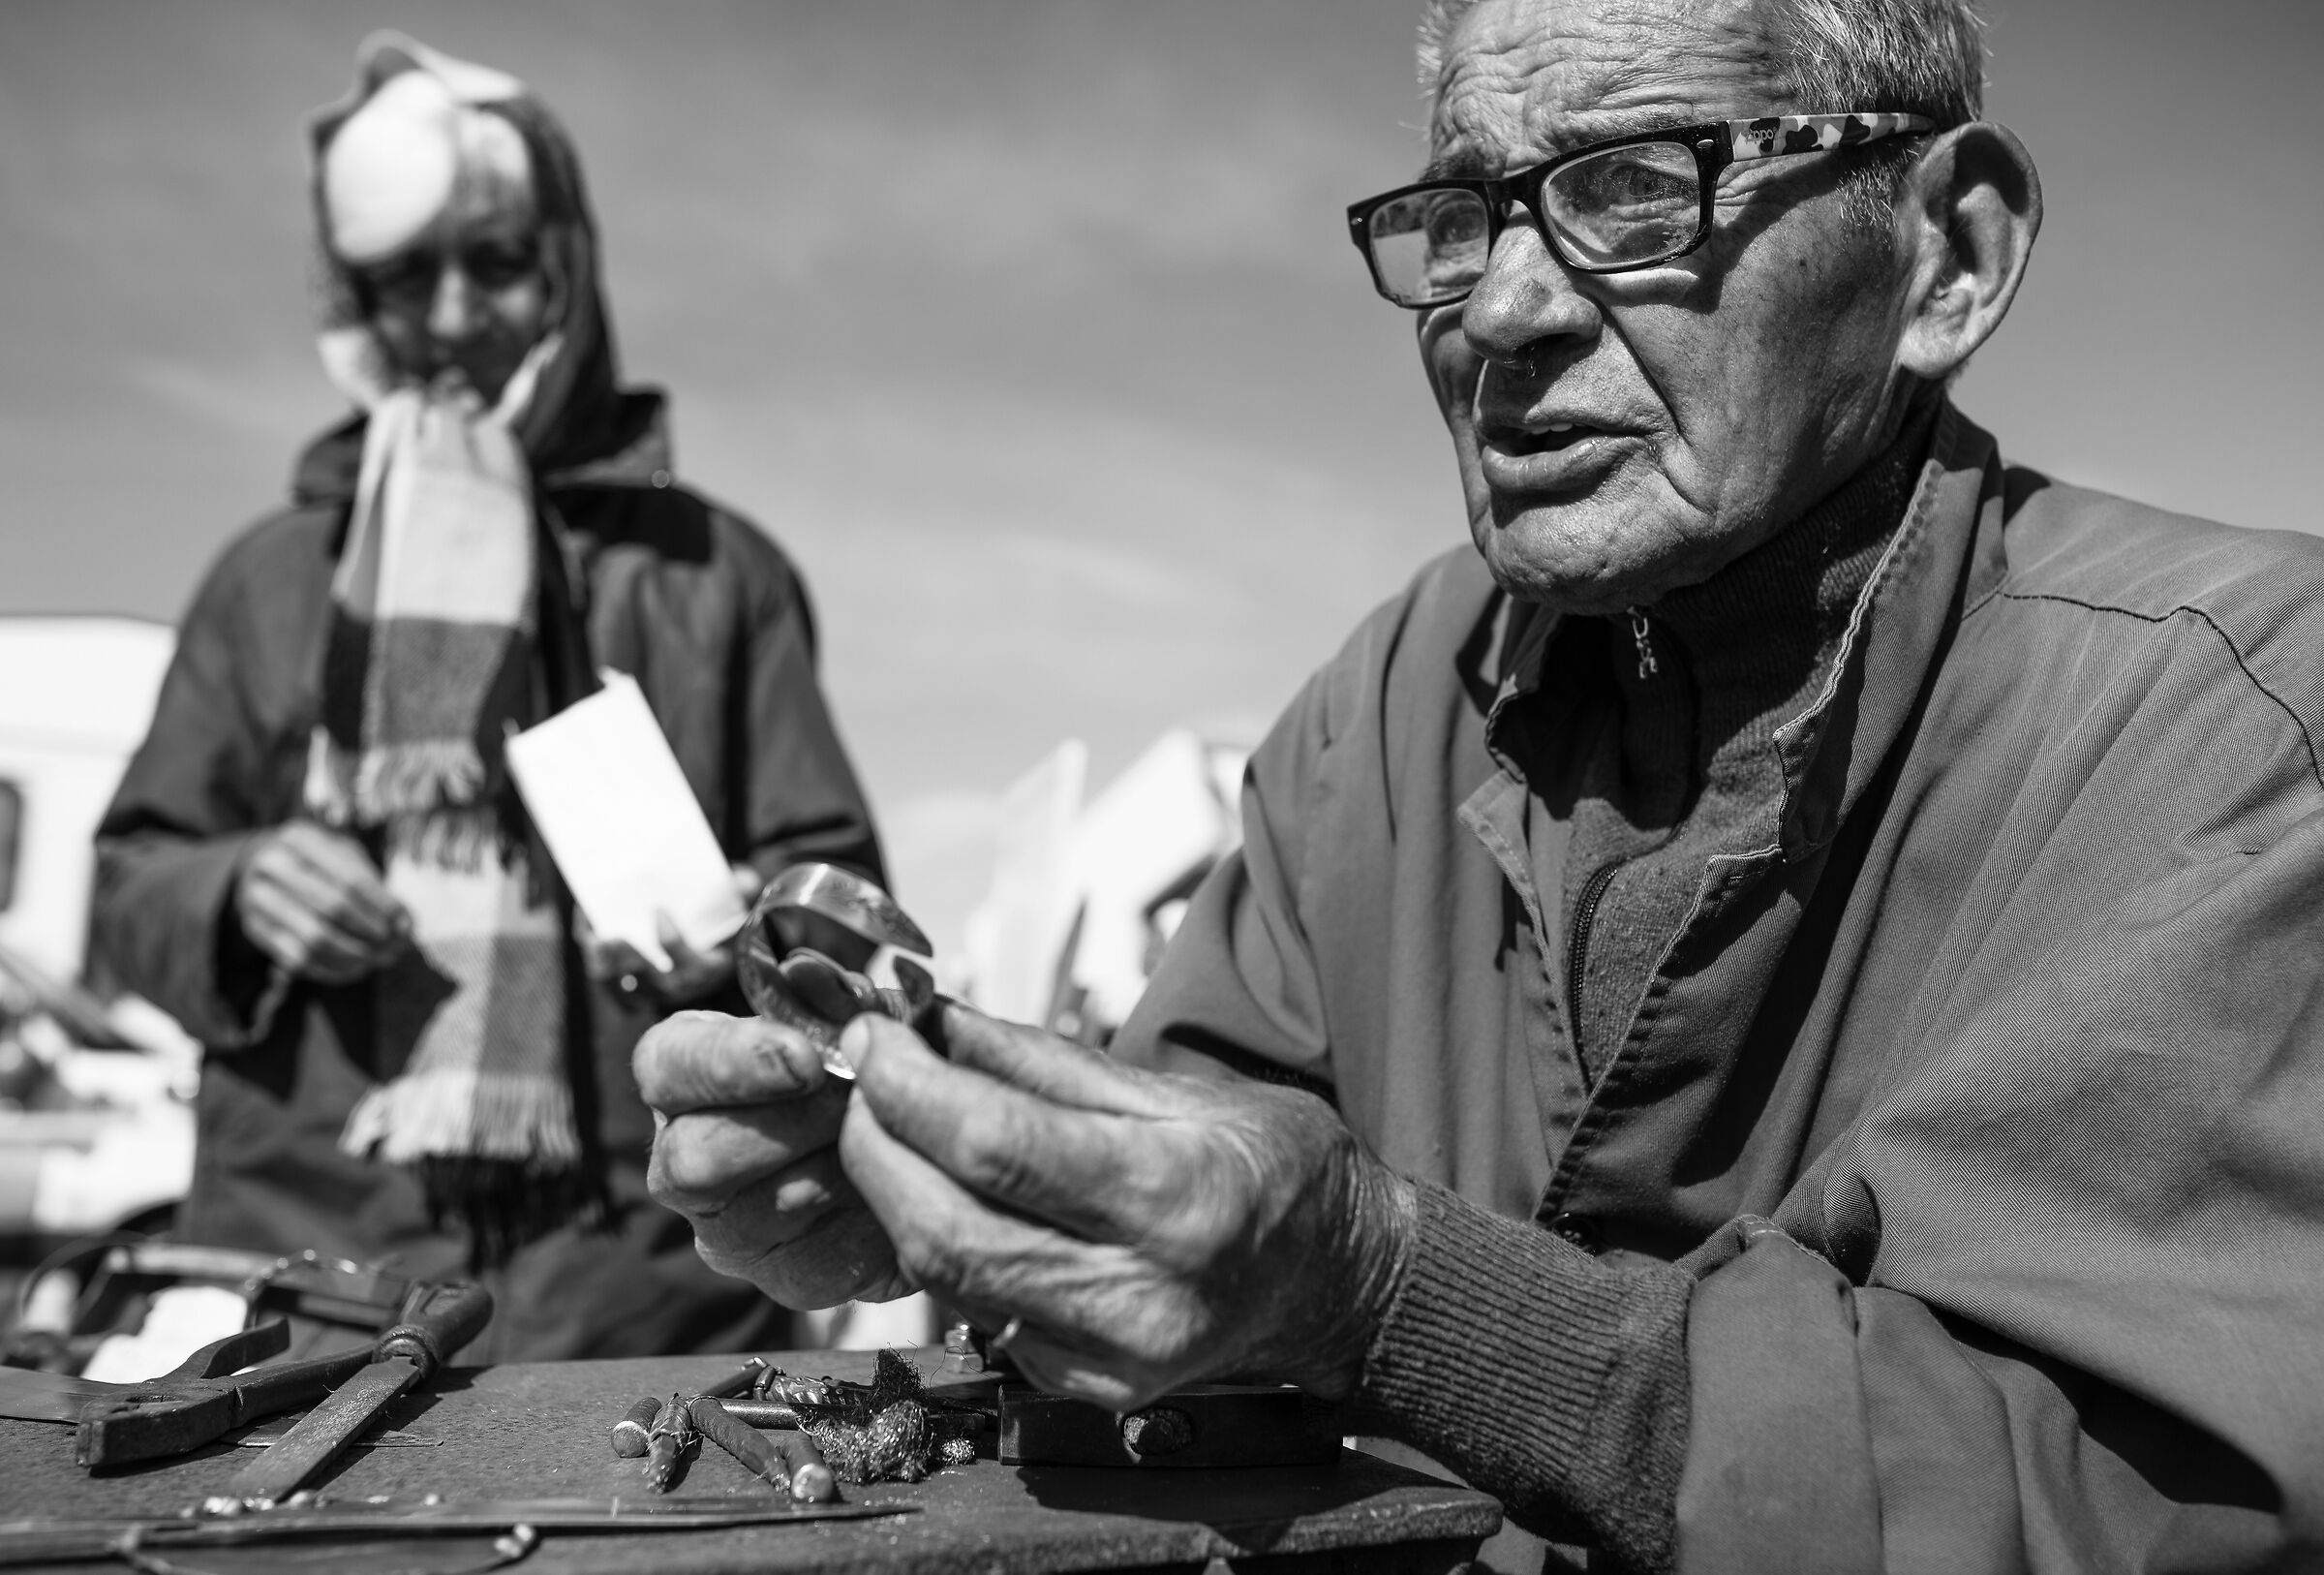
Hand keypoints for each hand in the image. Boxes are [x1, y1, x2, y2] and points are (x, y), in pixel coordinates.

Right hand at [233, 822, 409, 984]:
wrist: (260, 865)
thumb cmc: (318, 860)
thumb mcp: (345, 855)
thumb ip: (374, 885)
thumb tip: (405, 925)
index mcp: (299, 838)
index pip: (351, 879)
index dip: (384, 906)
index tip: (408, 925)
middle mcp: (272, 865)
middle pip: (333, 908)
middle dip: (372, 932)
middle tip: (397, 947)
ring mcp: (257, 899)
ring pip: (314, 939)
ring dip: (355, 955)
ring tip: (380, 959)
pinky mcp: (254, 929)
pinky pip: (298, 959)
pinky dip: (332, 969)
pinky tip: (355, 968)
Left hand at [580, 865, 762, 1004]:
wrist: (706, 945)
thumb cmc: (722, 922)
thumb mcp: (740, 905)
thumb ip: (743, 891)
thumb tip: (741, 878)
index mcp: (709, 969)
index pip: (690, 965)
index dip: (673, 943)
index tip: (659, 911)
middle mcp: (679, 987)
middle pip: (651, 984)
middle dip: (631, 962)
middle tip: (614, 937)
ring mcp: (651, 991)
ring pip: (622, 989)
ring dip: (606, 966)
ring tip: (594, 941)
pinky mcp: (627, 985)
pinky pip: (606, 980)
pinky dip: (594, 957)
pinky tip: (587, 928)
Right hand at [634, 1009, 913, 1307]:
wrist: (927, 1149)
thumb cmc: (869, 1065)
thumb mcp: (859, 1018)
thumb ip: (835, 998)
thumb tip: (817, 979)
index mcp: (687, 1073)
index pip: (666, 1063)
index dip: (727, 1060)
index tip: (804, 1056)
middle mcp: (686, 1155)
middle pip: (691, 1155)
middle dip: (784, 1124)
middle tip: (853, 1098)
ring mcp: (729, 1226)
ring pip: (753, 1211)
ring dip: (829, 1166)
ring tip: (884, 1131)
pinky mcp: (787, 1276)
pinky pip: (815, 1257)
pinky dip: (862, 1215)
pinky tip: (894, 1183)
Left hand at [839, 1004, 1415, 1411]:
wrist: (1342, 1284)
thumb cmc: (1273, 1165)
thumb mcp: (1179, 1089)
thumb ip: (1044, 1063)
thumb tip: (931, 1019)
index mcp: (1178, 1196)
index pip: (997, 1147)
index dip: (909, 1088)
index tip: (871, 1036)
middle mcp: (1142, 1294)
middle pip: (948, 1229)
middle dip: (876, 1145)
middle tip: (862, 1078)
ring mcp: (1114, 1359)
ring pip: (948, 1281)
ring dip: (892, 1197)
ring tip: (887, 1126)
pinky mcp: (1090, 1392)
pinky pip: (979, 1315)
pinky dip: (942, 1249)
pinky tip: (944, 1197)